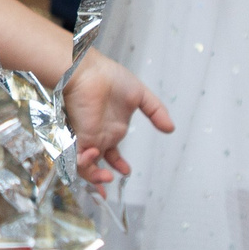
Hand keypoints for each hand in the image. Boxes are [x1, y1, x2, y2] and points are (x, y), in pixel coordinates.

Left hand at [59, 52, 172, 183]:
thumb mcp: (140, 95)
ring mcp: (88, 137)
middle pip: (97, 164)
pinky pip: (77, 157)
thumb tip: (171, 128)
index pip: (112, 153)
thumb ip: (156, 112)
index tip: (126, 172)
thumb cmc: (110, 77)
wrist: (88, 70)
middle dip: (102, 177)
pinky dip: (84, 163)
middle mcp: (99, 136)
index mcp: (112, 129)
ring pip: (87, 165)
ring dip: (94, 176)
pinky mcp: (78, 135)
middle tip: (112, 179)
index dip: (117, 164)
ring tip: (106, 177)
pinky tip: (95, 156)